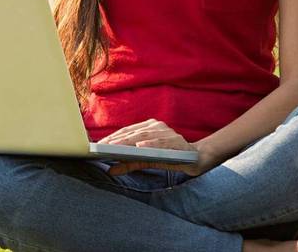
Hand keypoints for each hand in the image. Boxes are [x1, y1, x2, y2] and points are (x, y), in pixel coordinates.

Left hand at [99, 119, 215, 176]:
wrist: (198, 158)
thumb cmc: (171, 157)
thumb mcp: (148, 160)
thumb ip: (130, 163)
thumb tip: (111, 171)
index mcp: (150, 127)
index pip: (127, 131)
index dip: (113, 137)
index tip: (98, 144)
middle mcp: (157, 126)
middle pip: (133, 133)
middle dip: (117, 140)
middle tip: (103, 147)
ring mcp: (167, 132)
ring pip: (144, 136)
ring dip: (129, 141)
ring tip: (115, 147)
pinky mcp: (176, 141)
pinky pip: (161, 142)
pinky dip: (150, 144)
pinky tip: (140, 147)